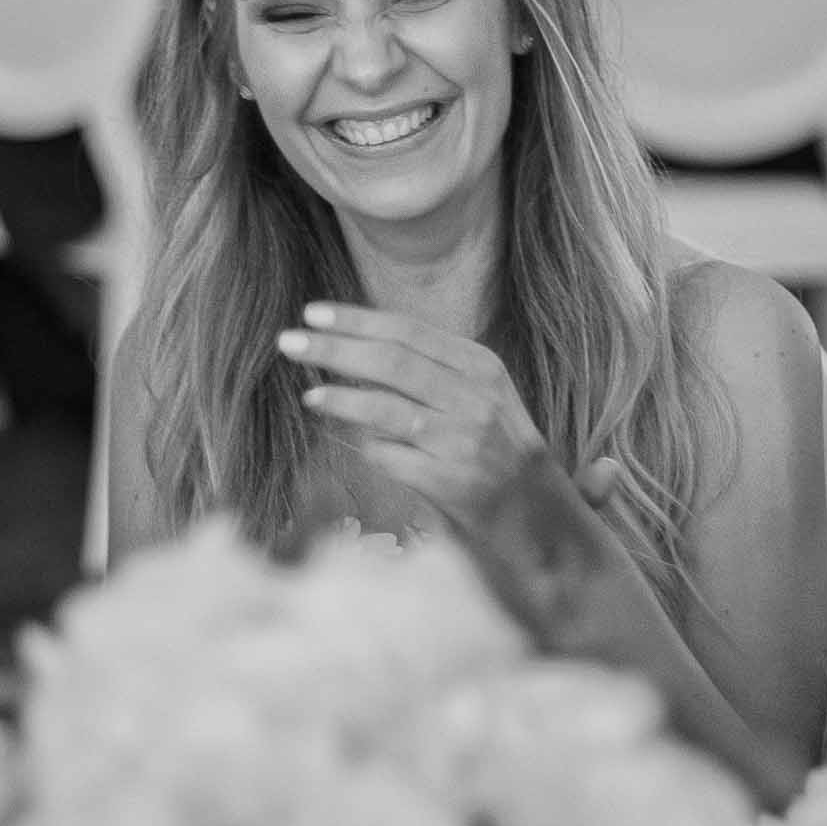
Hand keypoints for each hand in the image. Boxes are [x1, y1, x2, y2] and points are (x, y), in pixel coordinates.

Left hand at [278, 302, 546, 528]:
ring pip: (386, 408)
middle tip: (289, 341)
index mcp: (480, 366)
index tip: (313, 313)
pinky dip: (368, 448)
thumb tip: (354, 344)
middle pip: (391, 361)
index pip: (407, 331)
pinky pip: (390, 457)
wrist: (537, 512)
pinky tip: (355, 443)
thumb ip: (429, 368)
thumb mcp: (478, 395)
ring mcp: (463, 440)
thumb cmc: (495, 446)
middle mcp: (474, 398)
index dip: (356, 320)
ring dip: (340, 399)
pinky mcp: (451, 482)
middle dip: (334, 349)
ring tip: (309, 395)